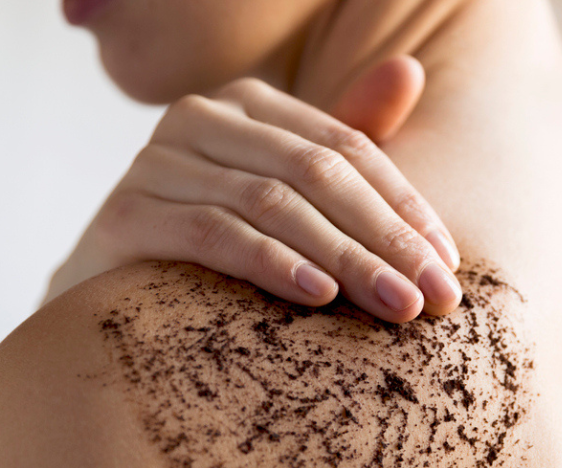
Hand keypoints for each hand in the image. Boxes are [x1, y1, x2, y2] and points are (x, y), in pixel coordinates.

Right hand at [47, 55, 461, 322]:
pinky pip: (211, 233)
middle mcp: (198, 118)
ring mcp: (155, 162)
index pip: (345, 146)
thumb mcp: (288, 194)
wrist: (112, 300)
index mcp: (246, 104)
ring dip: (342, 257)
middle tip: (434, 297)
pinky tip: (316, 296)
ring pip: (270, 203)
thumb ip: (346, 140)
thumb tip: (409, 70)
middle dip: (383, 238)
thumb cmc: (213, 248)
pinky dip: (269, 263)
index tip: (449, 265)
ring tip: (392, 304)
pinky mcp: (124, 214)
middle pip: (314, 172)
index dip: (403, 205)